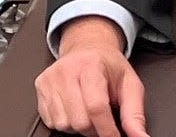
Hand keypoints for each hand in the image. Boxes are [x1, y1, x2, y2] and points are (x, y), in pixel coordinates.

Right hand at [35, 16, 148, 136]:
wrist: (87, 47)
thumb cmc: (108, 66)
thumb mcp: (129, 84)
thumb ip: (135, 113)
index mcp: (91, 65)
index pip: (96, 107)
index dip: (107, 130)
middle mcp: (67, 70)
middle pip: (80, 121)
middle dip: (94, 128)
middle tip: (101, 116)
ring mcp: (50, 78)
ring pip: (64, 124)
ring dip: (78, 126)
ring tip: (86, 109)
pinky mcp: (40, 86)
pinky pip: (51, 121)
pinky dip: (65, 122)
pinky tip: (73, 107)